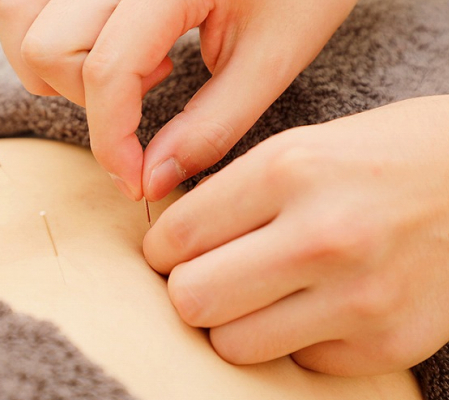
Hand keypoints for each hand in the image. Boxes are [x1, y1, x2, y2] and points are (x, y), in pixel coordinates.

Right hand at [0, 0, 355, 200]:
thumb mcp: (271, 60)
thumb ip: (209, 127)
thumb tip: (152, 179)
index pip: (105, 71)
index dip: (112, 143)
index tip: (134, 181)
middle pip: (45, 47)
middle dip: (86, 99)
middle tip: (145, 97)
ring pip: (22, 21)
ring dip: (60, 67)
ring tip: (131, 62)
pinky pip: (26, 2)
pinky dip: (50, 35)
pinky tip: (109, 38)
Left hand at [143, 95, 448, 375]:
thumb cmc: (383, 156)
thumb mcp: (303, 146)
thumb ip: (232, 195)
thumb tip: (169, 245)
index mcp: (289, 171)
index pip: (176, 237)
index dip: (159, 251)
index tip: (170, 253)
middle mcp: (322, 237)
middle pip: (192, 300)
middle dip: (187, 290)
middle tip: (207, 275)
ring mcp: (359, 298)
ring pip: (233, 345)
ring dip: (233, 322)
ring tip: (259, 294)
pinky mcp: (388, 344)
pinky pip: (296, 363)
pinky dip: (293, 340)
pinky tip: (317, 305)